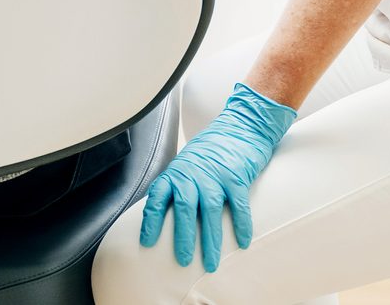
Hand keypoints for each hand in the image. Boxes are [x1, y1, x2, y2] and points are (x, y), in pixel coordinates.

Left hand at [138, 83, 295, 271]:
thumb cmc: (211, 150)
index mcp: (177, 173)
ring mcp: (216, 175)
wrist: (240, 126)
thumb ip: (176, 186)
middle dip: (183, 237)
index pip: (158, 198)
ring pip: (210, 211)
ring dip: (210, 240)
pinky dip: (240, 225)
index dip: (151, 221)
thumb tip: (162, 215)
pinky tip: (242, 243)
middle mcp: (193, 174)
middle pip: (184, 208)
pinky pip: (238, 204)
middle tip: (183, 260)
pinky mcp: (237, 176)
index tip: (147, 243)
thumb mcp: (187, 163)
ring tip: (211, 264)